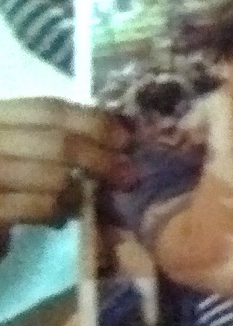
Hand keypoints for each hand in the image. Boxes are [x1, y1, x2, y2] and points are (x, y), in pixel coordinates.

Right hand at [0, 99, 126, 235]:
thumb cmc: (4, 176)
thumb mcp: (21, 145)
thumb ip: (55, 134)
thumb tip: (120, 129)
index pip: (50, 109)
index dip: (93, 121)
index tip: (126, 138)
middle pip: (56, 142)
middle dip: (99, 158)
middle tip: (127, 175)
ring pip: (52, 176)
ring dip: (84, 189)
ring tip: (96, 198)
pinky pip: (40, 206)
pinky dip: (61, 209)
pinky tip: (65, 215)